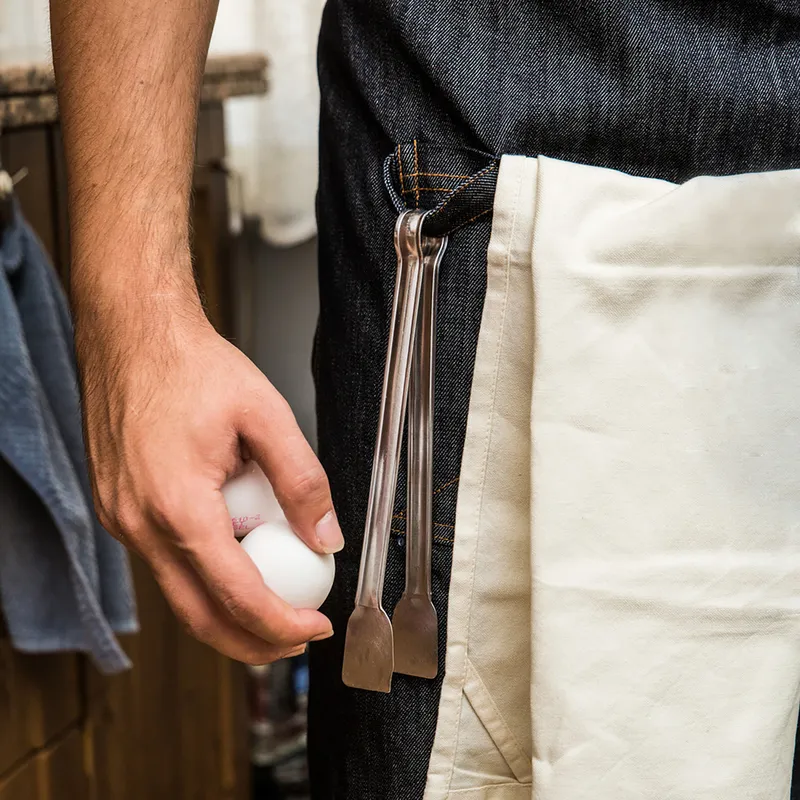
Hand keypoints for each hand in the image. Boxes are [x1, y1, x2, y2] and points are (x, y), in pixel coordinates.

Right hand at [75, 287, 341, 663]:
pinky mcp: (116, 508)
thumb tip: (325, 536)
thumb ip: (301, 480)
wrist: (132, 334)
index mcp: (177, 506)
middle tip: (295, 637)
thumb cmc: (190, 365)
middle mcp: (139, 524)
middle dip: (252, 640)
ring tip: (275, 592)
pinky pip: (163, 559)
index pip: (236, 596)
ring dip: (228, 604)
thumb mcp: (266, 414)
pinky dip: (203, 568)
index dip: (281, 623)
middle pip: (199, 616)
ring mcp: (120, 520)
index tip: (314, 629)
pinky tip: (234, 546)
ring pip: (178, 592)